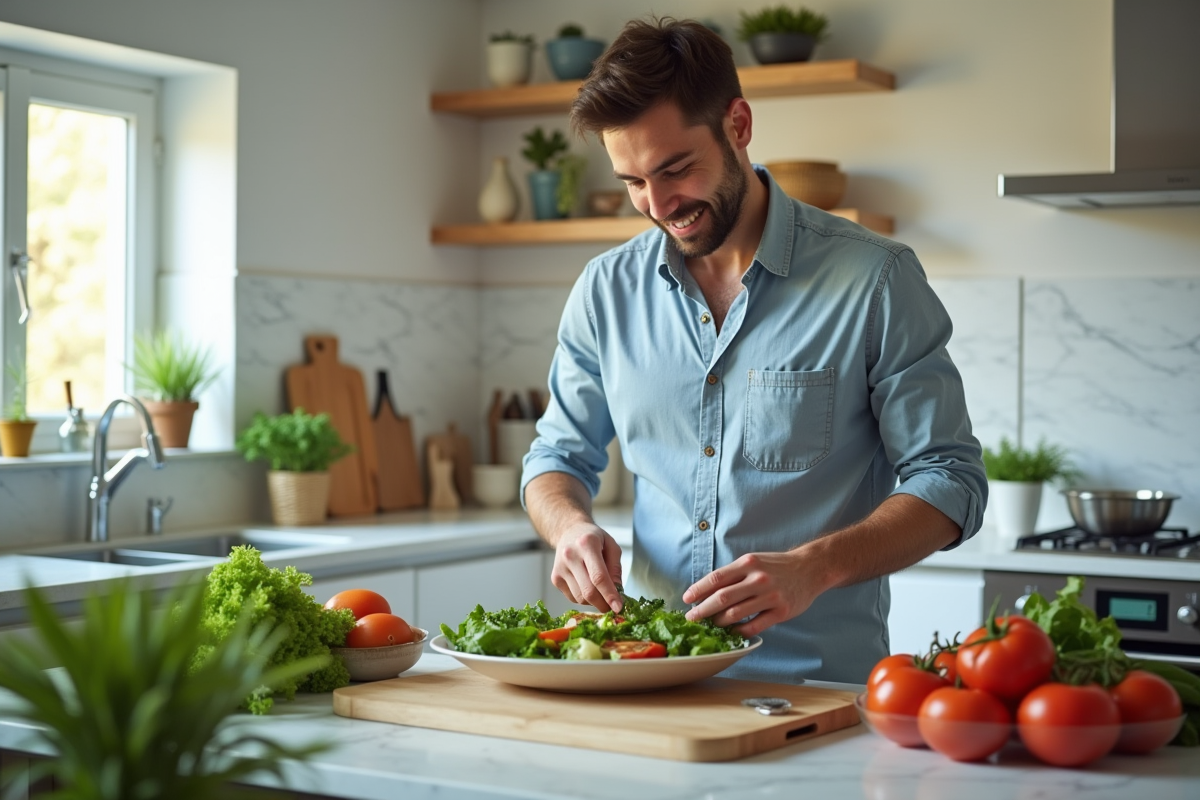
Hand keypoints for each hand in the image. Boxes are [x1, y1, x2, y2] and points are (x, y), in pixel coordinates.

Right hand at [551, 522, 623, 612]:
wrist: (569, 532)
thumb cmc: (594, 539)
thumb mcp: (611, 546)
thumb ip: (616, 568)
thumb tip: (617, 592)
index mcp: (587, 544)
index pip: (599, 576)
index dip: (609, 594)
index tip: (618, 607)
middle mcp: (570, 555)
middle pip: (588, 590)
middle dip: (603, 604)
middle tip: (612, 607)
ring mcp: (560, 568)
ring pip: (580, 598)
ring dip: (594, 601)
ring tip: (600, 591)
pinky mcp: (555, 578)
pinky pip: (572, 598)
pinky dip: (584, 598)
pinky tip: (587, 586)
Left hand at [681, 551, 816, 637]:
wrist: (809, 569)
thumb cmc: (776, 566)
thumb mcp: (753, 561)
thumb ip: (733, 575)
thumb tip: (705, 591)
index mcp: (748, 564)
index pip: (716, 578)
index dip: (698, 590)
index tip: (686, 599)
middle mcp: (758, 579)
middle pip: (722, 598)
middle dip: (702, 610)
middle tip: (691, 618)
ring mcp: (771, 596)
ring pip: (735, 614)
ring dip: (718, 622)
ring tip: (710, 625)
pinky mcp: (781, 612)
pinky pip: (754, 626)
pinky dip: (739, 631)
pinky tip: (731, 631)